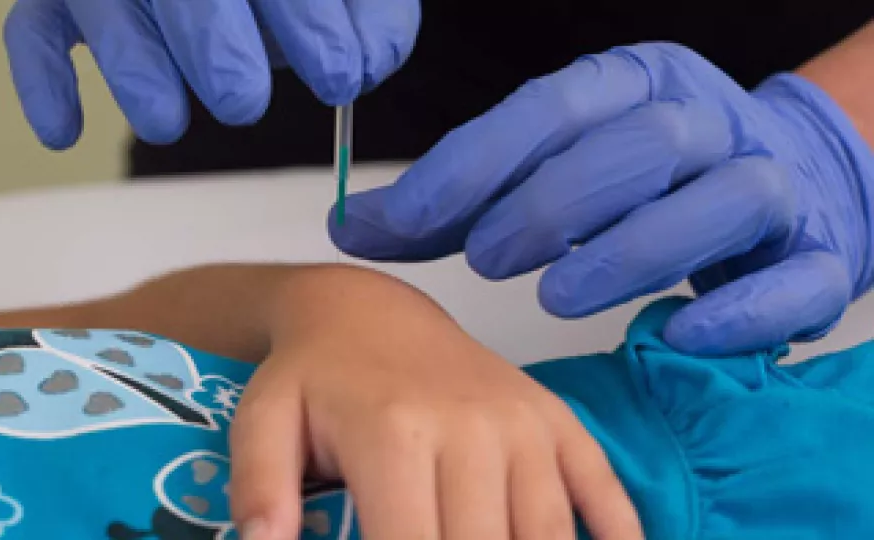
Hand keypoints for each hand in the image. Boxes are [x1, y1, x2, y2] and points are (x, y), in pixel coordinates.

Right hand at [3, 0, 418, 148]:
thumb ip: (372, 15)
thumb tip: (368, 68)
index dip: (306, 19)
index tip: (339, 77)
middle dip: (210, 42)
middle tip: (243, 102)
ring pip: (102, 3)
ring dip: (129, 65)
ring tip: (166, 125)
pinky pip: (33, 29)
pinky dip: (42, 78)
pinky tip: (64, 132)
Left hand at [226, 267, 640, 539]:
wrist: (369, 312)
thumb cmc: (314, 377)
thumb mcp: (262, 420)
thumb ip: (260, 489)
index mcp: (396, 434)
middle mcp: (473, 428)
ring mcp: (524, 423)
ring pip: (548, 535)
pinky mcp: (556, 419)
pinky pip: (602, 489)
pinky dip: (617, 537)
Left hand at [329, 43, 873, 354]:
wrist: (786, 179)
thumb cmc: (644, 178)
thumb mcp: (548, 168)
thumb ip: (457, 201)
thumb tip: (355, 225)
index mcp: (636, 85)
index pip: (553, 108)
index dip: (480, 161)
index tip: (412, 217)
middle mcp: (708, 124)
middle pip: (639, 145)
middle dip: (554, 203)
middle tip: (487, 258)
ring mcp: (771, 186)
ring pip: (720, 201)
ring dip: (633, 250)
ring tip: (558, 296)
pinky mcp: (814, 255)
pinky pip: (792, 281)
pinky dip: (736, 311)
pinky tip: (673, 334)